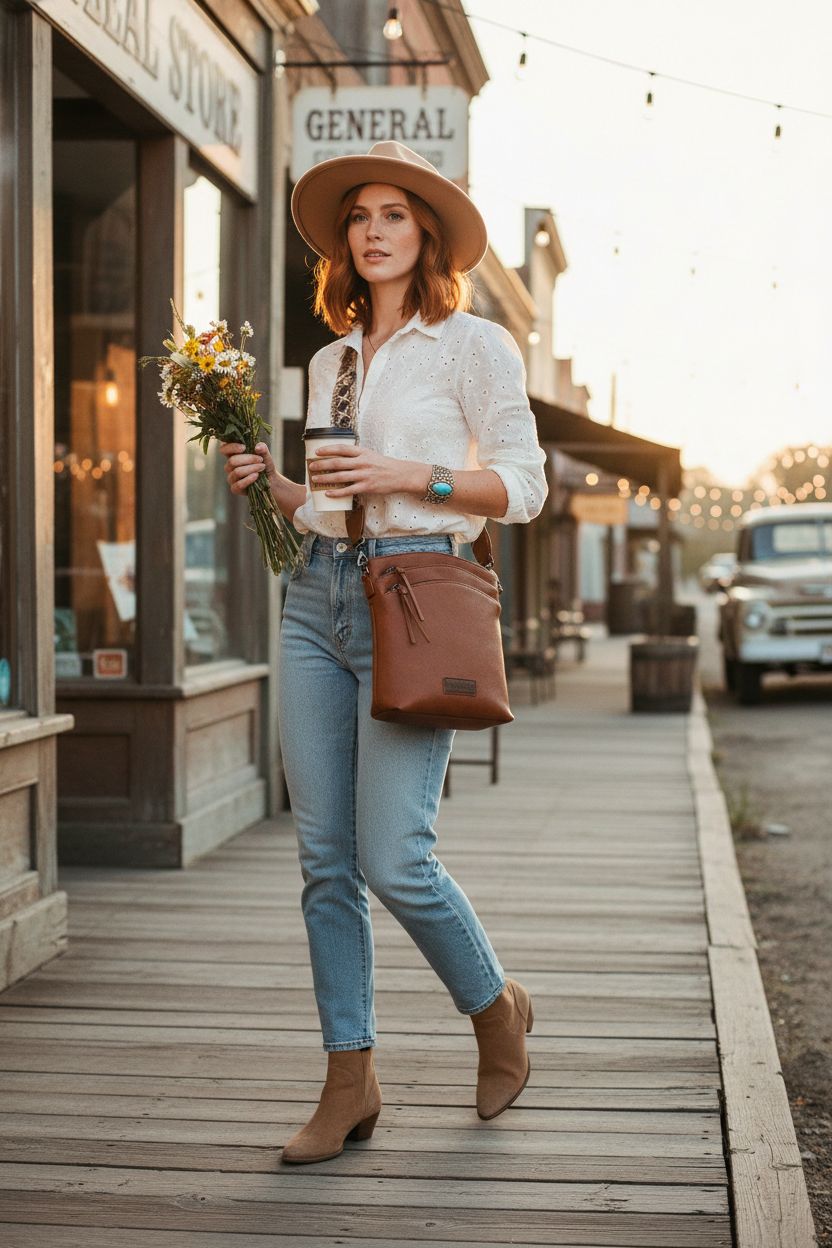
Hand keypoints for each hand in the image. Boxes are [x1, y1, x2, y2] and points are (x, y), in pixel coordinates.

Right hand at [219, 440, 276, 494]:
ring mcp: (231, 478)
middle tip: (260, 459)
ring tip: (262, 467)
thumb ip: (262, 448)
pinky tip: (256, 476)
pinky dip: (249, 479)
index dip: (231, 447)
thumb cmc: (264, 466)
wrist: (271, 482)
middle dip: (248, 459)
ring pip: (237, 472)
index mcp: (233, 455)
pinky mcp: (235, 489)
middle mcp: (229, 466)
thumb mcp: (265, 455)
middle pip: (232, 461)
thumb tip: (257, 447)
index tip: (244, 447)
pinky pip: (238, 484)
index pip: (223, 449)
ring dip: (251, 468)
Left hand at [308, 445, 424, 497]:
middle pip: (337, 462)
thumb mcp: (371, 455)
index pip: (341, 448)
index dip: (327, 449)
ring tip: (315, 480)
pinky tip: (328, 493)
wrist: (401, 475)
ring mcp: (364, 475)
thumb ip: (357, 456)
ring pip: (340, 477)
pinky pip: (348, 490)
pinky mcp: (367, 487)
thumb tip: (340, 458)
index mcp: (362, 452)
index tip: (316, 451)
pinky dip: (337, 492)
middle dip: (322, 465)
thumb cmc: (385, 465)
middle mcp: (362, 462)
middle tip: (311, 467)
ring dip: (325, 478)